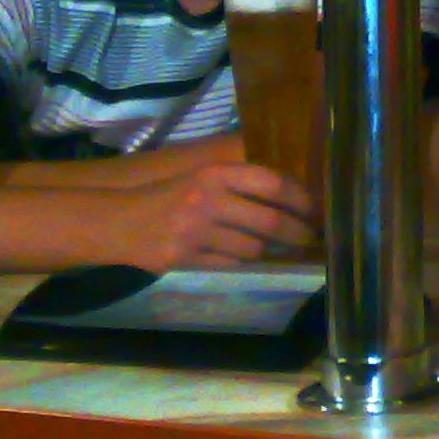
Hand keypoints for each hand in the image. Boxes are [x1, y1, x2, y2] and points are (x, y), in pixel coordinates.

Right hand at [123, 161, 320, 272]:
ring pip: (253, 249)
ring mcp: (197, 231)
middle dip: (297, 233)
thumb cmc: (168, 196)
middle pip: (270, 222)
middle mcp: (207, 199)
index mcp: (214, 173)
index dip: (301, 199)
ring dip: (270, 252)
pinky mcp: (187, 258)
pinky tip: (245, 257)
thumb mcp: (201, 178)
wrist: (122, 222)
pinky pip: (231, 265)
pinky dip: (242, 263)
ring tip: (279, 249)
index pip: (271, 183)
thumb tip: (290, 200)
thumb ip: (238, 185)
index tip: (317, 209)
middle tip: (311, 238)